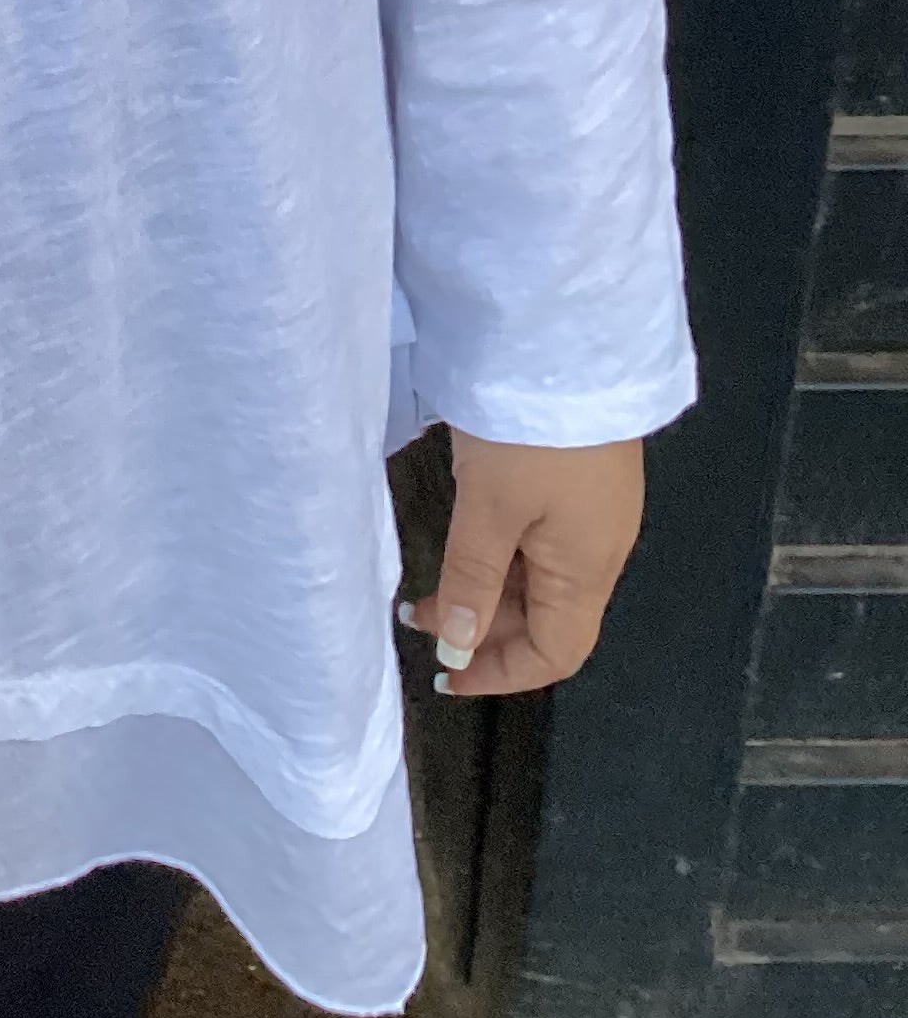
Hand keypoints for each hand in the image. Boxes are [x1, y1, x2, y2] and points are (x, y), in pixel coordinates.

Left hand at [401, 428, 643, 697]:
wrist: (569, 344)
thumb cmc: (528, 436)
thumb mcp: (489, 509)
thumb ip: (472, 580)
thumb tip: (459, 646)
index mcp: (587, 571)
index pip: (557, 653)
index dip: (501, 673)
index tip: (445, 674)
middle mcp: (600, 551)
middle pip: (549, 618)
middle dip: (485, 629)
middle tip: (418, 617)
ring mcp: (595, 512)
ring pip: (541, 578)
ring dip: (488, 589)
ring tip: (429, 584)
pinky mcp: (582, 478)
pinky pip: (544, 540)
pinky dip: (501, 553)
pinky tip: (468, 535)